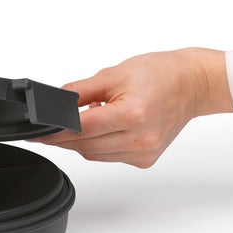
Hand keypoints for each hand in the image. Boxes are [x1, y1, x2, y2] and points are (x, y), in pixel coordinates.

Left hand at [32, 48, 232, 167]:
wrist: (193, 84)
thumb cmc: (160, 73)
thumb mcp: (114, 73)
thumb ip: (80, 91)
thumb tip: (55, 104)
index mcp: (132, 114)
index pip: (81, 130)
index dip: (55, 132)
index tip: (39, 133)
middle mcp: (140, 138)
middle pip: (86, 147)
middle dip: (64, 138)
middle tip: (51, 128)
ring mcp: (144, 152)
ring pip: (95, 155)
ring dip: (81, 142)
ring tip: (85, 121)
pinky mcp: (145, 160)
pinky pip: (110, 158)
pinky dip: (99, 146)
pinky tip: (105, 129)